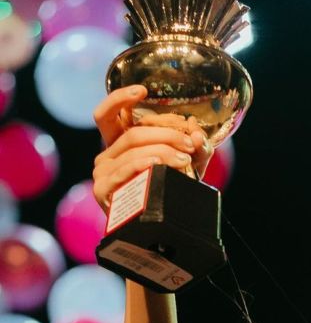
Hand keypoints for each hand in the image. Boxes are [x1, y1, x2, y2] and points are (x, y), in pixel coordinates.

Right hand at [92, 86, 213, 211]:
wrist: (160, 231)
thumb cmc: (169, 193)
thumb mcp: (188, 166)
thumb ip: (196, 148)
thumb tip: (197, 131)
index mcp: (119, 144)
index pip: (108, 114)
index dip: (120, 98)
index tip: (142, 91)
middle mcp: (107, 155)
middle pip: (133, 132)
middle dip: (166, 133)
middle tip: (190, 143)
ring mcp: (102, 172)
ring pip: (133, 148)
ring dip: (163, 149)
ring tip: (185, 157)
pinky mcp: (103, 188)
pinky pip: (127, 168)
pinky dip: (146, 162)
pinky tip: (161, 164)